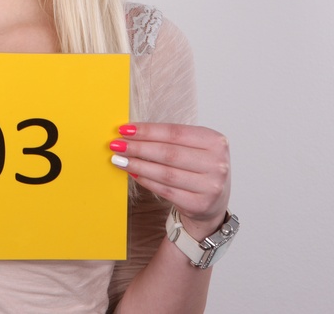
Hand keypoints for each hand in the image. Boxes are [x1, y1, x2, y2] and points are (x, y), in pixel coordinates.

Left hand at [109, 123, 230, 236]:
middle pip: (168, 153)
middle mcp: (217, 163)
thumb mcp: (195, 148)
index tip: (125, 129)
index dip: (147, 131)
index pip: (175, 132)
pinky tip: (132, 173)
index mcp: (216, 141)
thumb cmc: (199, 169)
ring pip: (165, 173)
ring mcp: (210, 186)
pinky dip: (145, 181)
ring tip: (119, 159)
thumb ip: (170, 139)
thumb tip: (132, 132)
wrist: (212, 204)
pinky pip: (165, 190)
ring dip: (137, 165)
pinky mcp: (199, 204)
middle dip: (138, 147)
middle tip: (117, 144)